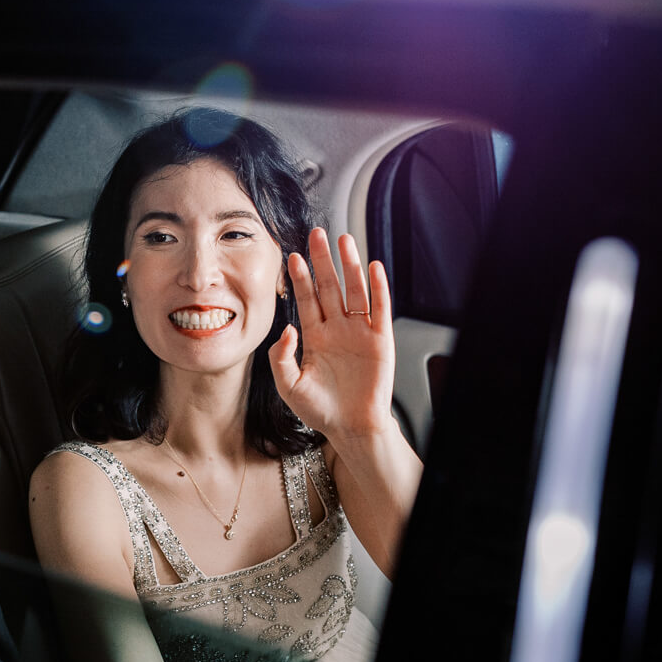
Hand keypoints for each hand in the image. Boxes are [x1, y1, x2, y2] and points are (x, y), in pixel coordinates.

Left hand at [269, 229, 397, 445]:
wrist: (351, 427)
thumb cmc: (321, 410)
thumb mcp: (289, 386)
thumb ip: (281, 358)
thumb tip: (287, 329)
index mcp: (315, 336)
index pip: (306, 299)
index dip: (300, 278)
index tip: (293, 256)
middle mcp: (337, 328)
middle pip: (329, 286)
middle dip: (323, 260)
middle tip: (316, 234)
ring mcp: (359, 332)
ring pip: (354, 291)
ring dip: (350, 266)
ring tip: (344, 241)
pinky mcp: (380, 339)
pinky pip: (380, 308)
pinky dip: (378, 288)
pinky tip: (373, 267)